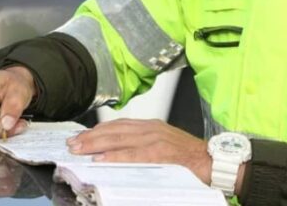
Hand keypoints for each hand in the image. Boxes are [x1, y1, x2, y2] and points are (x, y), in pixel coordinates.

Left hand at [66, 119, 212, 184]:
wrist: (215, 161)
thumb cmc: (190, 159)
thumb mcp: (163, 146)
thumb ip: (143, 147)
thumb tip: (117, 155)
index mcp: (151, 127)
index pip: (118, 126)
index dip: (97, 132)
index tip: (80, 137)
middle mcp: (151, 129)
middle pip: (114, 131)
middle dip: (91, 138)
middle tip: (72, 144)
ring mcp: (156, 139)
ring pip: (120, 139)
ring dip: (97, 145)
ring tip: (79, 150)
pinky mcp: (162, 152)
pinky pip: (134, 154)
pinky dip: (116, 156)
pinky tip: (102, 159)